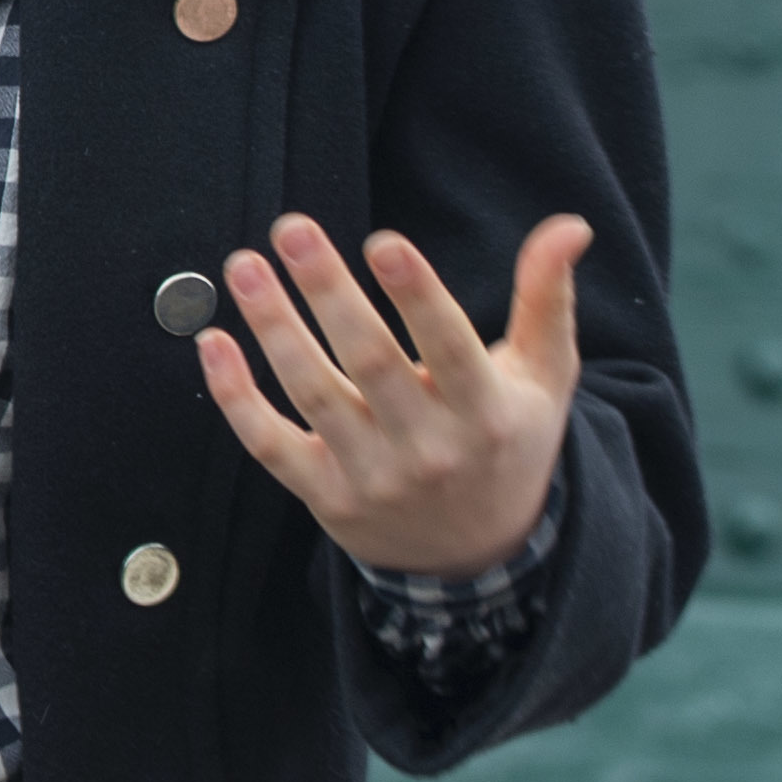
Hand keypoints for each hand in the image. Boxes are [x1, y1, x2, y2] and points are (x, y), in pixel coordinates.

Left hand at [196, 211, 585, 578]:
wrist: (479, 556)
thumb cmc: (508, 440)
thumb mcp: (543, 377)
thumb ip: (548, 298)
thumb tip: (570, 225)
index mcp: (487, 413)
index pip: (450, 347)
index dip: (417, 296)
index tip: (382, 242)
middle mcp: (430, 449)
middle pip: (371, 363)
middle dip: (330, 294)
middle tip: (293, 229)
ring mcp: (373, 477)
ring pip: (314, 397)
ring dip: (274, 329)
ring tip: (244, 268)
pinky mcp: (325, 497)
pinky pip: (270, 446)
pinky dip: (235, 398)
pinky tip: (212, 341)